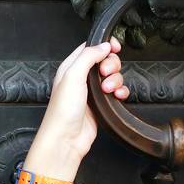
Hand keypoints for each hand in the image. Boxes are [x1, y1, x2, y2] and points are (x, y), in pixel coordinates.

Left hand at [27, 37, 129, 174]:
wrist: (67, 138)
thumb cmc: (63, 110)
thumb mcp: (72, 75)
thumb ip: (88, 56)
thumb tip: (103, 45)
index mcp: (71, 67)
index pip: (90, 48)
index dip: (104, 45)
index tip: (115, 47)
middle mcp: (81, 77)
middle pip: (105, 60)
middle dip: (111, 65)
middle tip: (105, 74)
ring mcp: (92, 91)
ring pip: (113, 76)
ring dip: (116, 81)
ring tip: (107, 90)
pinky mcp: (101, 103)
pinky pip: (117, 91)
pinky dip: (121, 92)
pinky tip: (117, 96)